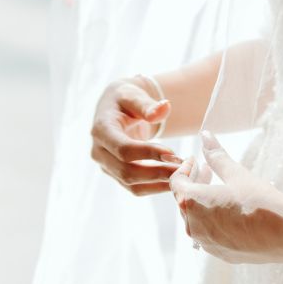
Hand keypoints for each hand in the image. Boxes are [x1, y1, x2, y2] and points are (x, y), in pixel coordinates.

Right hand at [90, 75, 179, 195]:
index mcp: (101, 129)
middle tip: (183, 168)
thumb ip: (147, 104)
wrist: (114, 108)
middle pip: (126, 171)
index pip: (123, 148)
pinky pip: (135, 188)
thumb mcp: (133, 95)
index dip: (148, 153)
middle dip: (157, 173)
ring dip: (158, 183)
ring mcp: (106, 166)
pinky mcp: (116, 174)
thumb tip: (165, 108)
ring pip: (131, 184)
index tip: (173, 153)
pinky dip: (155, 187)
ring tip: (182, 176)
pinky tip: (174, 181)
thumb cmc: (125, 99)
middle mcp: (99, 151)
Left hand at [171, 132, 282, 263]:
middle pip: (185, 201)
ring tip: (219, 190)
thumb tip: (205, 136)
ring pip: (196, 220)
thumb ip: (217, 156)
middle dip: (194, 184)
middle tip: (207, 170)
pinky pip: (210, 234)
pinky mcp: (222, 254)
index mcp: (192, 204)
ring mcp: (207, 244)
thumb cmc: (260, 201)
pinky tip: (229, 213)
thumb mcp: (237, 174)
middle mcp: (194, 227)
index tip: (197, 161)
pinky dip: (213, 220)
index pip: (177, 182)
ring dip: (202, 203)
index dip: (185, 169)